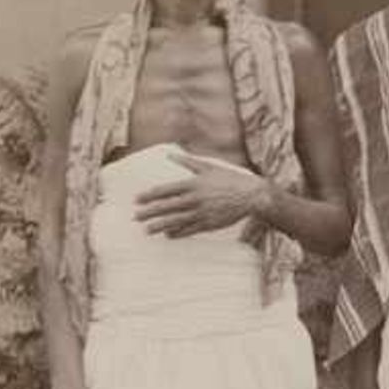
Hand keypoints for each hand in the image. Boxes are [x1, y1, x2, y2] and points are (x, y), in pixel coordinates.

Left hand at [134, 152, 264, 236]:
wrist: (252, 195)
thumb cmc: (230, 179)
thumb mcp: (208, 167)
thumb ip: (187, 161)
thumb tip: (169, 154)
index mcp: (193, 184)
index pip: (165, 190)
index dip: (149, 195)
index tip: (137, 199)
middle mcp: (195, 199)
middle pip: (167, 207)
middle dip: (150, 212)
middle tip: (136, 217)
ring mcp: (202, 213)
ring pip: (176, 221)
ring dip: (160, 225)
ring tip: (147, 230)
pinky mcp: (210, 223)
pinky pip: (191, 229)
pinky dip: (179, 232)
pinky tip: (168, 234)